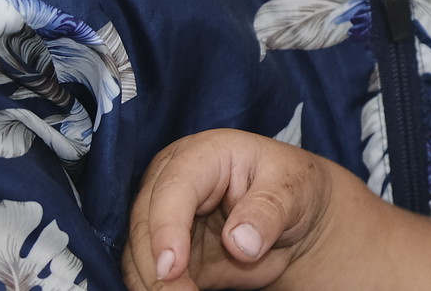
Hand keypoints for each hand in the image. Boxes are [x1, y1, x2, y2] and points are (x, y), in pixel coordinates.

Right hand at [124, 130, 330, 290]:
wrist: (293, 217)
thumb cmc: (291, 188)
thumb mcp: (293, 189)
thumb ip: (267, 210)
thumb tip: (239, 242)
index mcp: (203, 154)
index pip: (173, 189)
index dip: (166, 228)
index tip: (172, 268)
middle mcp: (172, 180)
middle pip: (143, 223)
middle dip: (156, 266)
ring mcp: (164, 215)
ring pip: (137, 252)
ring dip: (151, 283)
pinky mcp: (166, 250)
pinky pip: (146, 273)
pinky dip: (155, 290)